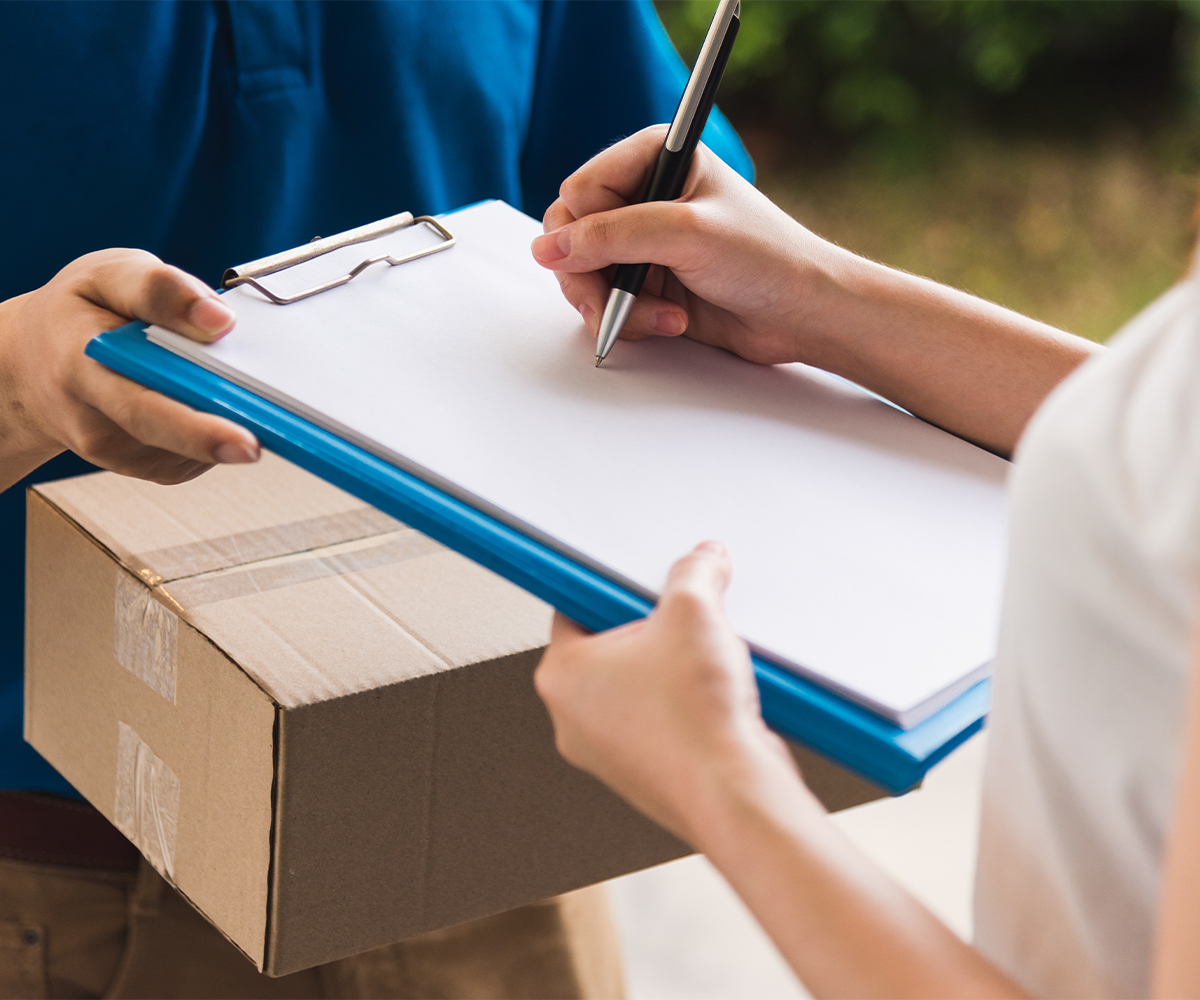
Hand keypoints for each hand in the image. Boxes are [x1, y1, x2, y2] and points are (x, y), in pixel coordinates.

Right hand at [0, 248, 259, 490]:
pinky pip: (195, 458)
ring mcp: (114, 450)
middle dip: (212, 440)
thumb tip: (219, 320)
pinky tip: (200, 400)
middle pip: (159, 432)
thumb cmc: (80, 312)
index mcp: (80, 362)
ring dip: (221, 418)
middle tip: (256, 445)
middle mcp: (91, 417)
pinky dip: (212, 431)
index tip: (239, 432)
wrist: (33, 364)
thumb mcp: (110, 275)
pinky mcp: (142, 466)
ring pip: (188, 447)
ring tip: (214, 378)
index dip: (190, 420)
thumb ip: (161, 289)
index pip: (138, 398)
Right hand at [530, 126, 837, 365]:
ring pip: (583, 276)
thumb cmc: (766, 259)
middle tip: (612, 305)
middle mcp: (643, 196)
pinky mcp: (647, 283)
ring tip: (658, 317)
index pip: (579, 191)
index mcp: (654, 158)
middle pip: (571, 236)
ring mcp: (643, 243)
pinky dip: (629, 320)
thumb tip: (548, 248)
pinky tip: (670, 323)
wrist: (803, 313)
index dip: (586, 232)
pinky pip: (606, 303)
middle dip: (591, 278)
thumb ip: (613, 236)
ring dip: (614, 306)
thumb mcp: (686, 235)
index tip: (608, 260)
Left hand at [534, 541, 796, 844]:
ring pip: (641, 683)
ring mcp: (608, 751)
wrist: (735, 794)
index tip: (643, 579)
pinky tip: (719, 693)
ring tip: (708, 657)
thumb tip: (703, 560)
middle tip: (685, 617)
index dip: (615, 586)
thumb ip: (695, 572)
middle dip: (654, 627)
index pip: (574, 607)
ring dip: (676, 663)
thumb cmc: (696, 720)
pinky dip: (689, 701)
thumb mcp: (694, 611)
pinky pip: (663, 718)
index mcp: (561, 676)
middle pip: (611, 645)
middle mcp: (573, 718)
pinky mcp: (646, 772)